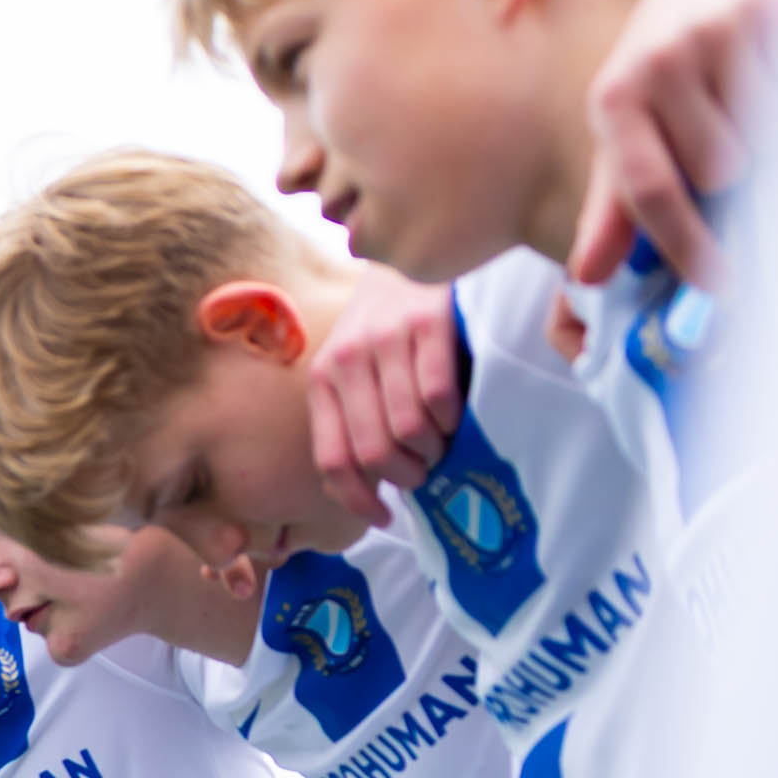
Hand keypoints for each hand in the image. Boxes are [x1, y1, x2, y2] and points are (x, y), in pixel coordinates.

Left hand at [309, 266, 464, 525]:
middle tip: (425, 472)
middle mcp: (347, 360)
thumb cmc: (385, 332)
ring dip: (433, 450)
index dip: (358, 499)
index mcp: (322, 380)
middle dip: (406, 476)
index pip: (332, 459)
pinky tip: (455, 415)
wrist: (413, 260)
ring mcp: (387, 339)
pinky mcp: (429, 322)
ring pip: (409, 429)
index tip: (384, 516)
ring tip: (441, 443)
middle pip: (374, 452)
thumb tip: (361, 492)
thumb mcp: (353, 374)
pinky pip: (440, 394)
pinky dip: (451, 418)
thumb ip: (352, 421)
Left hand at [567, 0, 777, 289]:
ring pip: (773, 129)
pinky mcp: (770, 0)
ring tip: (765, 96)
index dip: (686, 243)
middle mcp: (656, 60)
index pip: (649, 189)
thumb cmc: (671, 69)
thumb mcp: (629, 131)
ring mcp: (712, 26)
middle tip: (743, 136)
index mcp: (614, 100)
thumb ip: (613, 207)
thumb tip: (589, 276)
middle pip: (724, 168)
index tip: (721, 285)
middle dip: (743, 171)